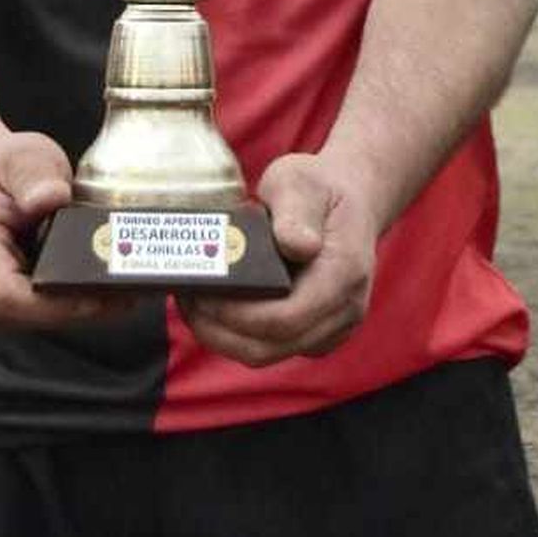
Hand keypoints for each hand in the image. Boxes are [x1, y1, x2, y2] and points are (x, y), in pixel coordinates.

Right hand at [0, 131, 133, 331]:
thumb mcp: (20, 156)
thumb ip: (34, 175)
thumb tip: (52, 198)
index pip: (6, 295)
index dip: (56, 304)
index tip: (102, 294)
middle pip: (26, 314)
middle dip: (79, 307)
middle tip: (130, 290)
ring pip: (35, 320)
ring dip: (79, 308)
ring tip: (125, 289)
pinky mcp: (0, 305)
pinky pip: (37, 313)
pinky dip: (70, 302)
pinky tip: (103, 287)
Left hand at [179, 154, 378, 367]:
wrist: (349, 200)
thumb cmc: (320, 188)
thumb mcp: (301, 183)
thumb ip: (296, 212)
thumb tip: (297, 244)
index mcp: (344, 273)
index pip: (286, 319)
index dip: (237, 315)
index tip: (203, 294)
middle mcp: (344, 310)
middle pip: (271, 346)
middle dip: (220, 330)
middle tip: (187, 299)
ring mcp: (333, 327)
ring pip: (267, 353)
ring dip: (223, 336)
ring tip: (193, 304)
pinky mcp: (315, 332)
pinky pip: (271, 347)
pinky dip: (236, 334)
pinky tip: (213, 309)